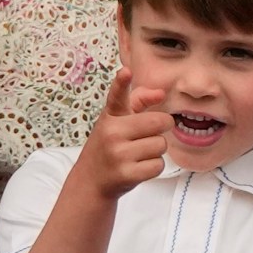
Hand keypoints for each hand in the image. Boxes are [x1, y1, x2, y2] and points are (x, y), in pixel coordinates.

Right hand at [73, 68, 173, 199]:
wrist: (91, 181)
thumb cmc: (110, 146)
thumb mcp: (117, 121)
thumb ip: (138, 102)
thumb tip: (160, 93)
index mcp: (111, 117)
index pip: (117, 96)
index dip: (121, 83)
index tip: (126, 72)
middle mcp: (112, 132)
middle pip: (159, 122)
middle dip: (162, 128)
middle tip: (149, 134)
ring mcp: (118, 154)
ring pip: (161, 145)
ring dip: (156, 151)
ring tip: (138, 154)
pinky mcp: (126, 174)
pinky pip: (158, 165)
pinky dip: (153, 167)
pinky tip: (138, 167)